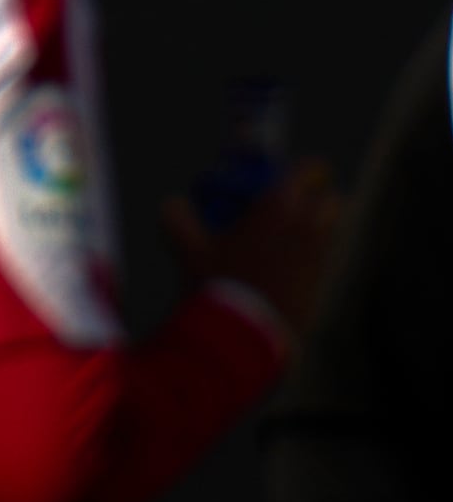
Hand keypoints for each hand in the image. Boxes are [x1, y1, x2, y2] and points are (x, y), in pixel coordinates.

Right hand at [161, 158, 341, 338]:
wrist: (246, 333)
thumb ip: (177, 217)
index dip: (292, 168)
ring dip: (307, 224)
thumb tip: (173, 204)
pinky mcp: (321, 281)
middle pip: (328, 195)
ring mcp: (319, 254)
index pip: (308, 168)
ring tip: (274, 237)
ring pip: (326, 227)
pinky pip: (318, 256)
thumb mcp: (188, 247)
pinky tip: (274, 267)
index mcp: (282, 206)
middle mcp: (309, 226)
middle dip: (308, 195)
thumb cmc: (219, 283)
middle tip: (278, 204)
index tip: (271, 176)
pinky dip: (303, 254)